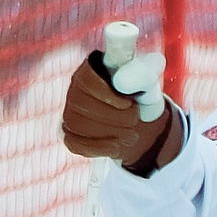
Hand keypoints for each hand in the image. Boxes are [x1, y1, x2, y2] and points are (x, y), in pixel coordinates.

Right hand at [61, 53, 178, 169]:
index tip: (128, 103)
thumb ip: (139, 75)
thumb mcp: (147, 81)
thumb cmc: (140, 93)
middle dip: (115, 117)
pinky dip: (99, 147)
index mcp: (90, 68)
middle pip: (81, 105)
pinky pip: (74, 143)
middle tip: (135, 119)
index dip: (107, 96)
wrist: (138, 117)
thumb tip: (121, 81)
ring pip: (77, 125)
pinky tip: (116, 146)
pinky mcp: (69, 133)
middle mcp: (74, 88)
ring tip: (131, 134)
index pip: (85, 80)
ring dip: (110, 133)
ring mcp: (69, 111)